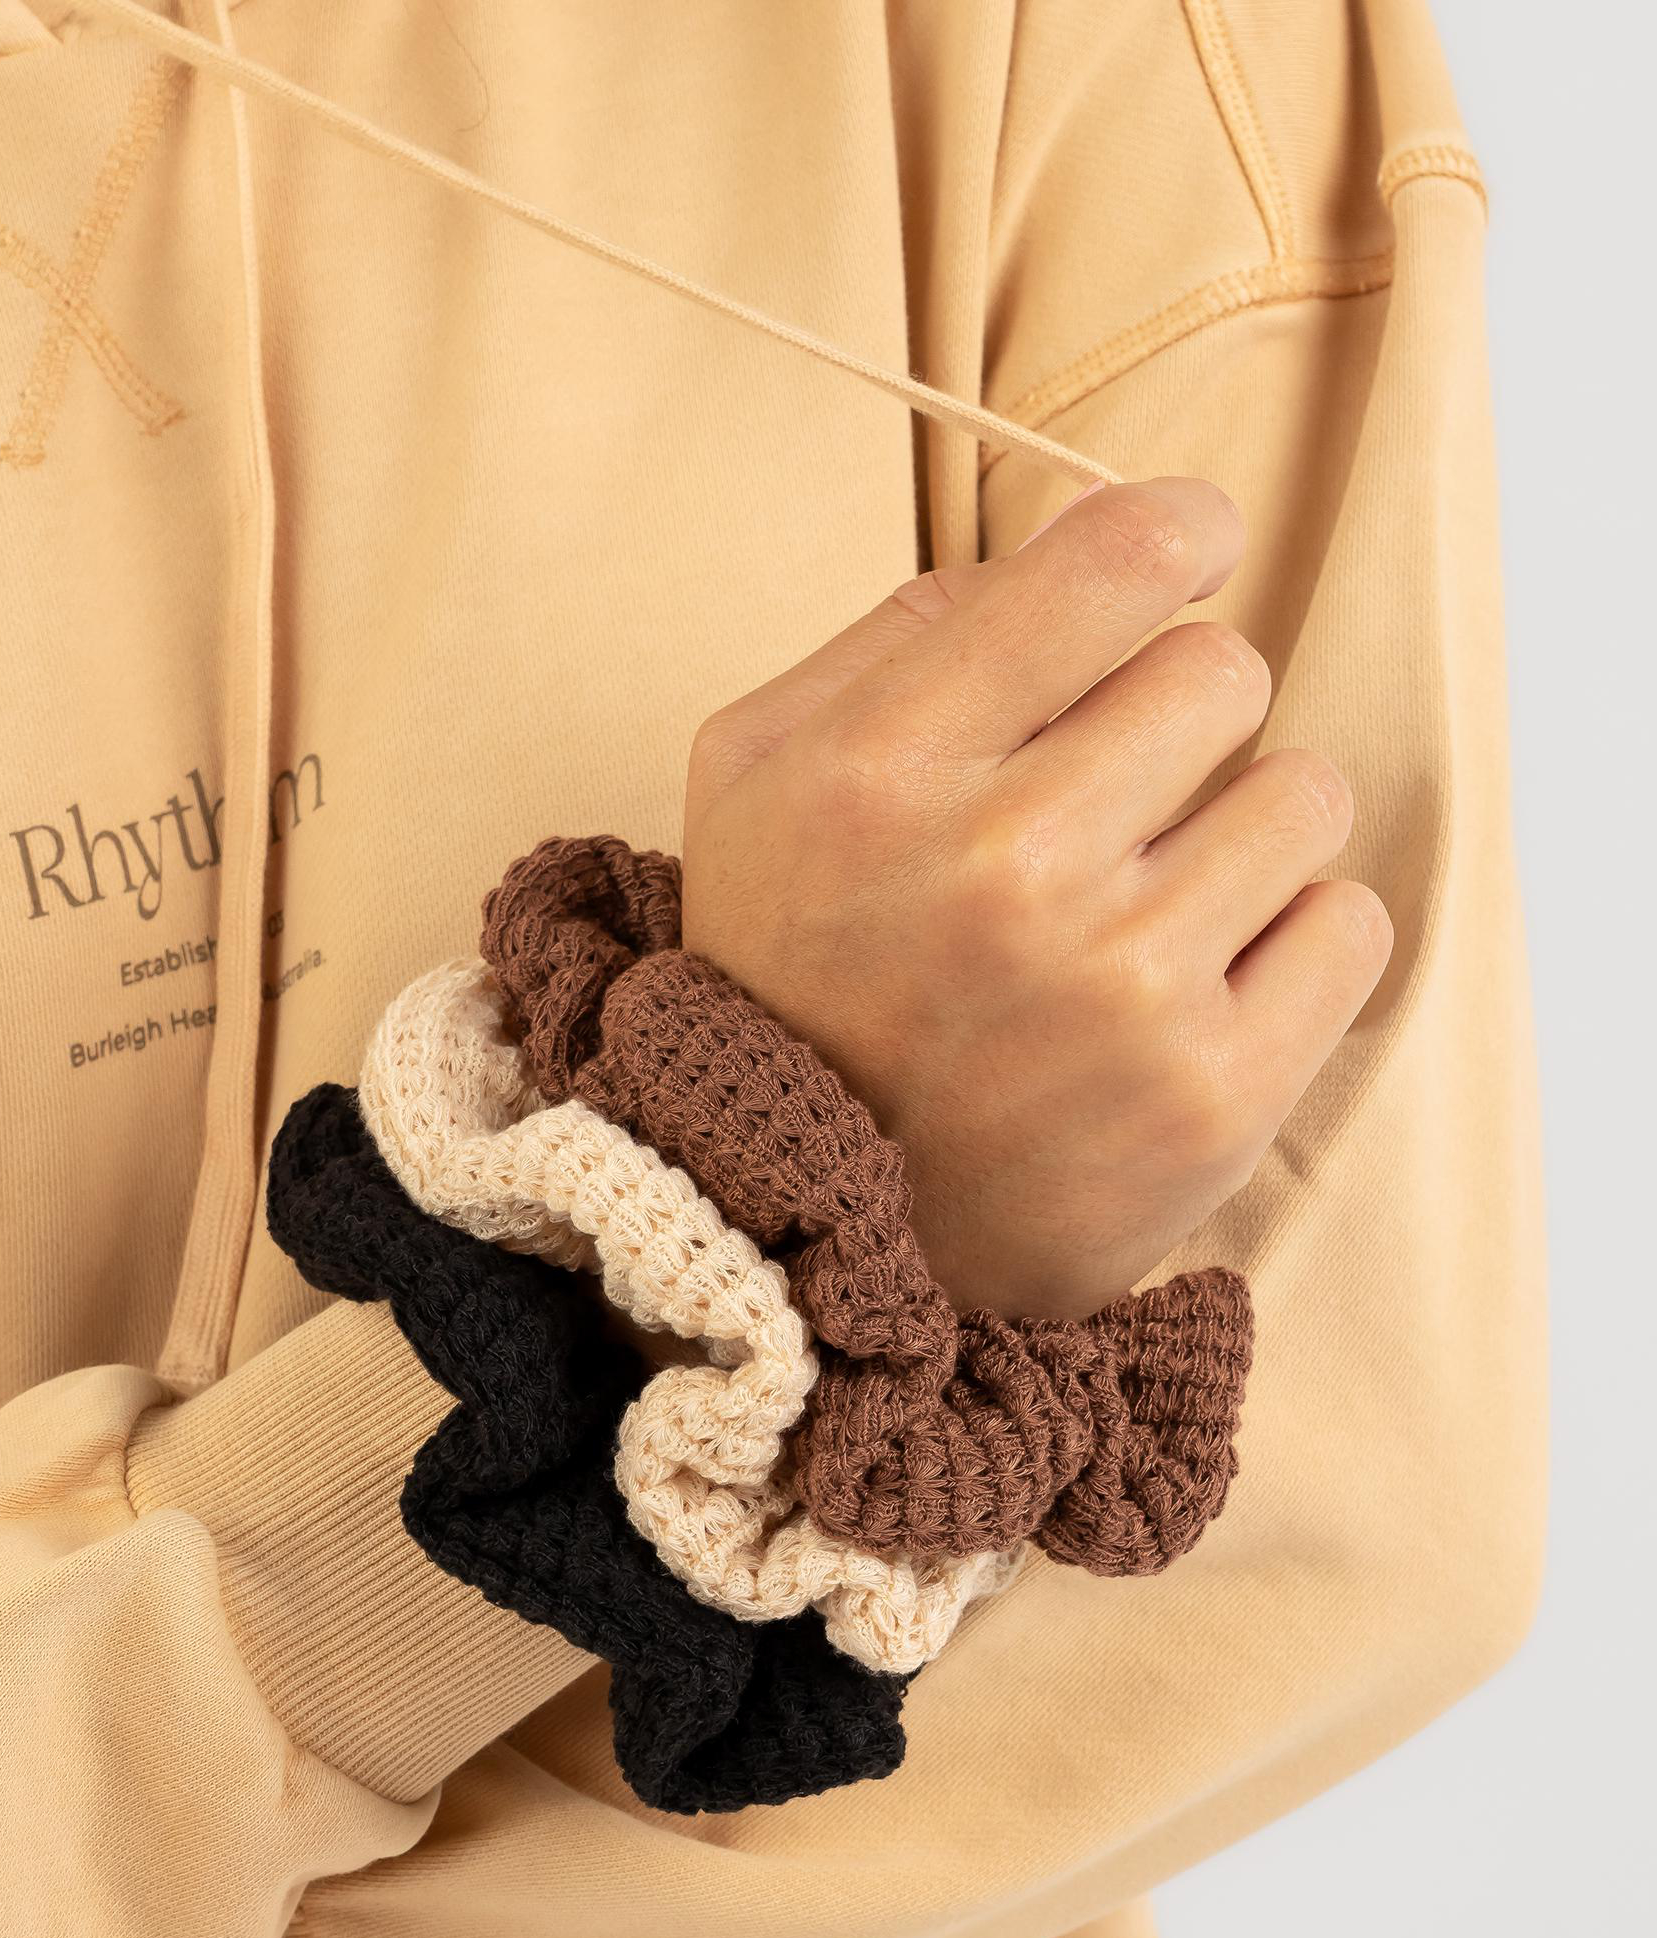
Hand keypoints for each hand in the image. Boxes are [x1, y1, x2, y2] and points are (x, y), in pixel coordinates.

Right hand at [683, 477, 1391, 1320]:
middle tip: (1116, 798)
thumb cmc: (793, 982)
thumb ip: (889, 640)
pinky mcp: (1212, 1098)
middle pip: (1225, 671)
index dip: (1176, 533)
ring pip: (1304, 794)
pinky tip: (1197, 980)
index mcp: (878, 770)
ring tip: (1147, 902)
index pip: (1116, 563)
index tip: (1188, 550)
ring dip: (1240, 830)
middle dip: (1180, 716)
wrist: (810, 1240)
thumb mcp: (754, 782)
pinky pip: (1348, 924)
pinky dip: (1290, 940)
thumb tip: (1062, 557)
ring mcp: (1118, 991)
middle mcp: (1002, 871)